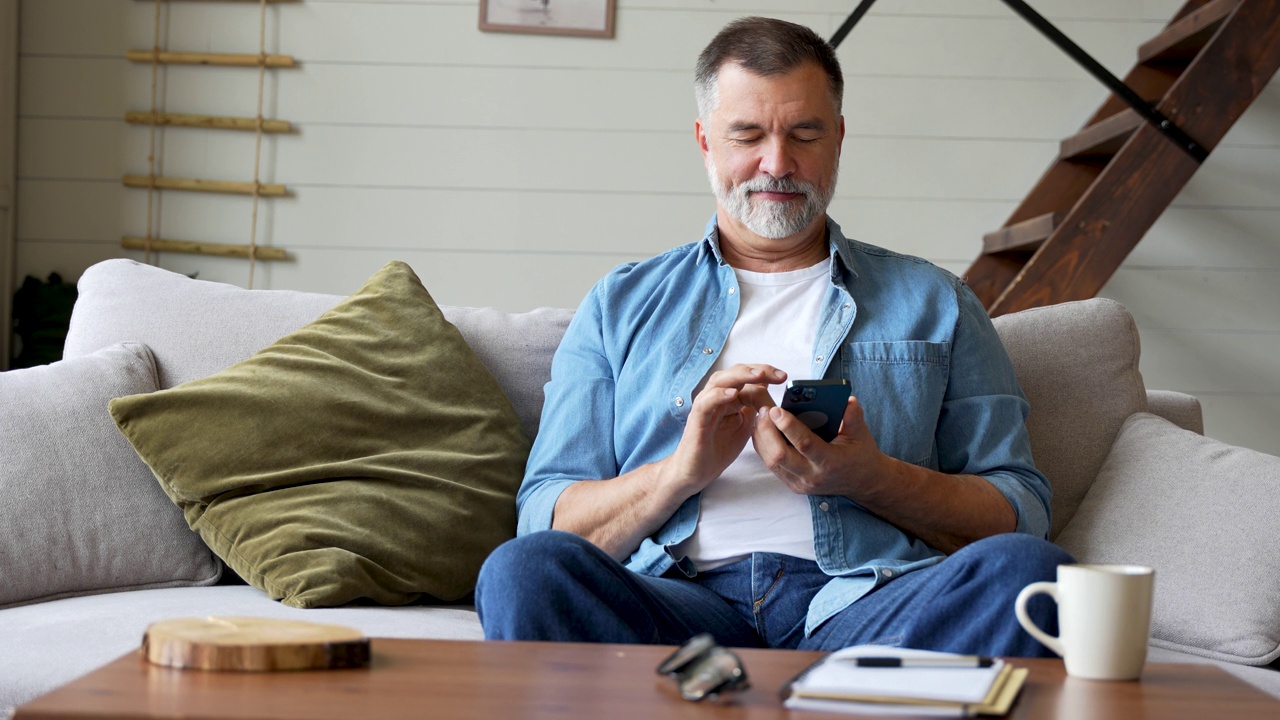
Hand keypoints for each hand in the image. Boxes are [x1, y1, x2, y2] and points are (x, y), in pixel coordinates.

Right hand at [660, 364, 783, 496]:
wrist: (697, 470)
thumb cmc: (719, 448)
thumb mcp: (747, 425)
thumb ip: (756, 407)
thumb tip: (773, 392)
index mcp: (729, 396)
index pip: (747, 375)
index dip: (766, 372)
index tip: (784, 377)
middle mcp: (716, 396)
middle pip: (735, 372)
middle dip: (758, 370)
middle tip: (779, 375)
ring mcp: (705, 406)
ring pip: (720, 381)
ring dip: (740, 376)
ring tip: (758, 375)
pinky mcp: (697, 419)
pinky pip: (706, 403)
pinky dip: (718, 396)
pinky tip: (733, 394)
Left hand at [753, 395, 887, 496]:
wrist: (861, 482)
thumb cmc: (860, 454)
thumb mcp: (861, 435)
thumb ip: (854, 417)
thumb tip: (848, 400)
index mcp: (830, 463)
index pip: (805, 445)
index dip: (789, 427)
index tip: (776, 409)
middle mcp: (812, 476)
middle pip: (780, 456)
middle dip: (767, 431)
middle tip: (764, 409)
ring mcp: (800, 482)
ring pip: (771, 461)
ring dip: (762, 437)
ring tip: (761, 415)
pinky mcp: (792, 484)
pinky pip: (771, 465)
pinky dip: (763, 446)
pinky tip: (762, 429)